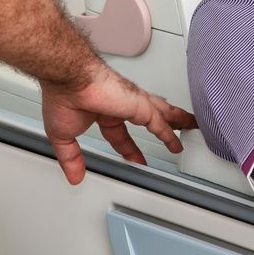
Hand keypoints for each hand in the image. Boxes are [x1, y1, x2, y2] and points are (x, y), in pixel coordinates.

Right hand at [40, 64, 196, 184]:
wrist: (69, 78)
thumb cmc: (63, 95)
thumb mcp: (64, 136)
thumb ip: (71, 158)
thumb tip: (74, 176)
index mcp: (103, 111)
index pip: (121, 135)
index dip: (129, 149)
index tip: (136, 158)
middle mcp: (121, 105)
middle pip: (148, 118)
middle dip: (162, 126)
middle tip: (174, 134)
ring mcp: (133, 104)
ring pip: (162, 115)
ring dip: (177, 122)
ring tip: (190, 127)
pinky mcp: (140, 106)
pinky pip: (161, 123)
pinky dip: (170, 133)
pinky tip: (178, 141)